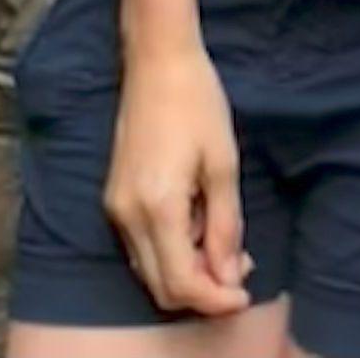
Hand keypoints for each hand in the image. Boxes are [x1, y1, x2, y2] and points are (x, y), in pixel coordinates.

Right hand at [104, 38, 252, 318]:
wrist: (157, 60)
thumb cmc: (197, 102)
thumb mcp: (223, 163)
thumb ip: (225, 226)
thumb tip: (229, 275)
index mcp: (158, 207)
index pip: (182, 283)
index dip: (215, 299)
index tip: (244, 292)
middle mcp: (128, 217)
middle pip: (162, 287)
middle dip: (203, 291)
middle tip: (240, 269)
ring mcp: (116, 209)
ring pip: (150, 271)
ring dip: (187, 273)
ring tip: (225, 247)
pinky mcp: (114, 199)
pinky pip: (141, 248)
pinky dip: (170, 253)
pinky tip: (198, 226)